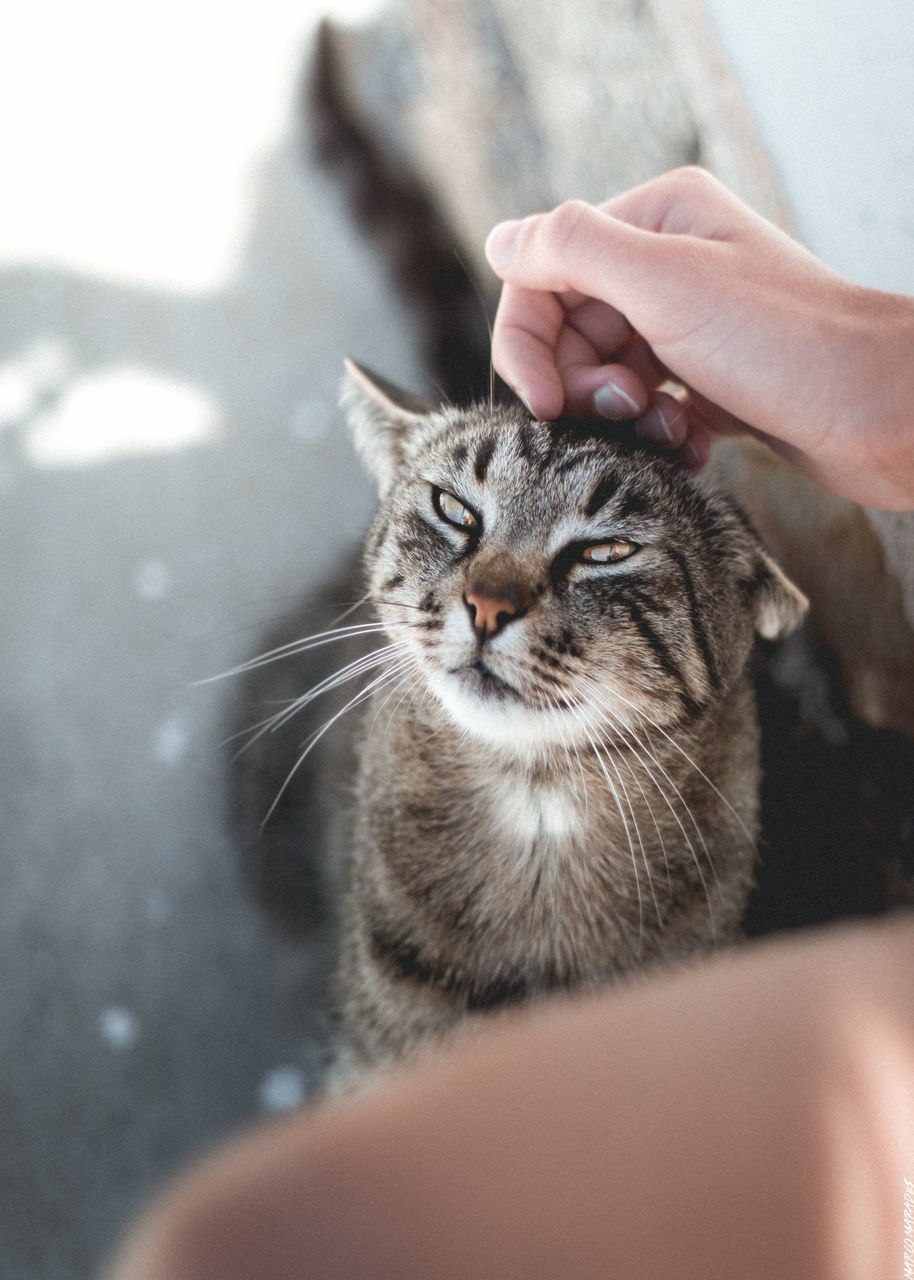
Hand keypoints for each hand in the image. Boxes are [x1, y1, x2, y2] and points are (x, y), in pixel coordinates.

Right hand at [485, 167, 913, 508]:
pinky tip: (689, 445)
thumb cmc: (785, 343)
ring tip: (665, 429)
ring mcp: (689, 325)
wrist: (881, 410)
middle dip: (584, 384)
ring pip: (605, 375)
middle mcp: (669, 264)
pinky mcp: (708, 381)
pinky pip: (646, 408)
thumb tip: (500, 241)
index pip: (545, 271)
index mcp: (656, 219)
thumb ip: (572, 251)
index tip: (544, 402)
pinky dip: (655, 434)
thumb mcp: (665, 282)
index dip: (529, 340)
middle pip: (570, 331)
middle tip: (625, 409)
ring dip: (621, 415)